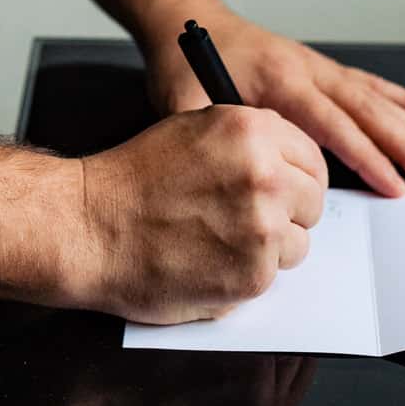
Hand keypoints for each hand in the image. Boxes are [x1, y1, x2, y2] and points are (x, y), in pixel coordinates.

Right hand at [73, 105, 326, 323]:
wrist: (91, 227)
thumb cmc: (133, 180)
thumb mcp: (194, 129)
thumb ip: (247, 142)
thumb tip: (286, 164)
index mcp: (253, 131)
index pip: (312, 156)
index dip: (299, 175)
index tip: (290, 187)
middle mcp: (266, 176)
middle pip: (313, 200)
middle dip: (289, 211)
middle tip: (252, 218)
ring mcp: (263, 228)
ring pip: (298, 242)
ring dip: (271, 246)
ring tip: (223, 240)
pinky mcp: (253, 275)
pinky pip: (273, 275)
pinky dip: (248, 274)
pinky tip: (211, 261)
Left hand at [141, 3, 404, 197]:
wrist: (183, 15)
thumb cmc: (180, 60)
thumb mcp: (180, 102)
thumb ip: (211, 137)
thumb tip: (236, 176)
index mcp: (277, 80)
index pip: (331, 125)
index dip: (365, 157)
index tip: (395, 186)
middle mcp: (306, 68)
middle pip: (367, 111)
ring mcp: (317, 65)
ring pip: (376, 98)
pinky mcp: (320, 67)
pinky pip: (370, 85)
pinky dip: (404, 101)